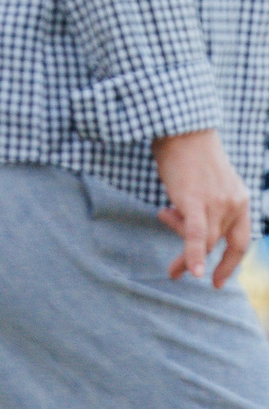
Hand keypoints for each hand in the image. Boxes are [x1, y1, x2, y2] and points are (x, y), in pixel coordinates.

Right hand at [154, 128, 251, 284]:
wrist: (181, 128)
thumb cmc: (187, 151)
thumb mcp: (204, 182)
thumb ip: (199, 202)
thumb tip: (174, 216)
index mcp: (241, 200)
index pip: (241, 240)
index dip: (231, 263)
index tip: (217, 280)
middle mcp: (234, 204)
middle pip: (217, 241)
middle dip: (195, 258)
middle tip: (176, 270)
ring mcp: (217, 203)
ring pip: (204, 241)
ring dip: (185, 256)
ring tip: (166, 244)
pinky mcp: (195, 201)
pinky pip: (196, 235)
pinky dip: (192, 254)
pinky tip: (188, 271)